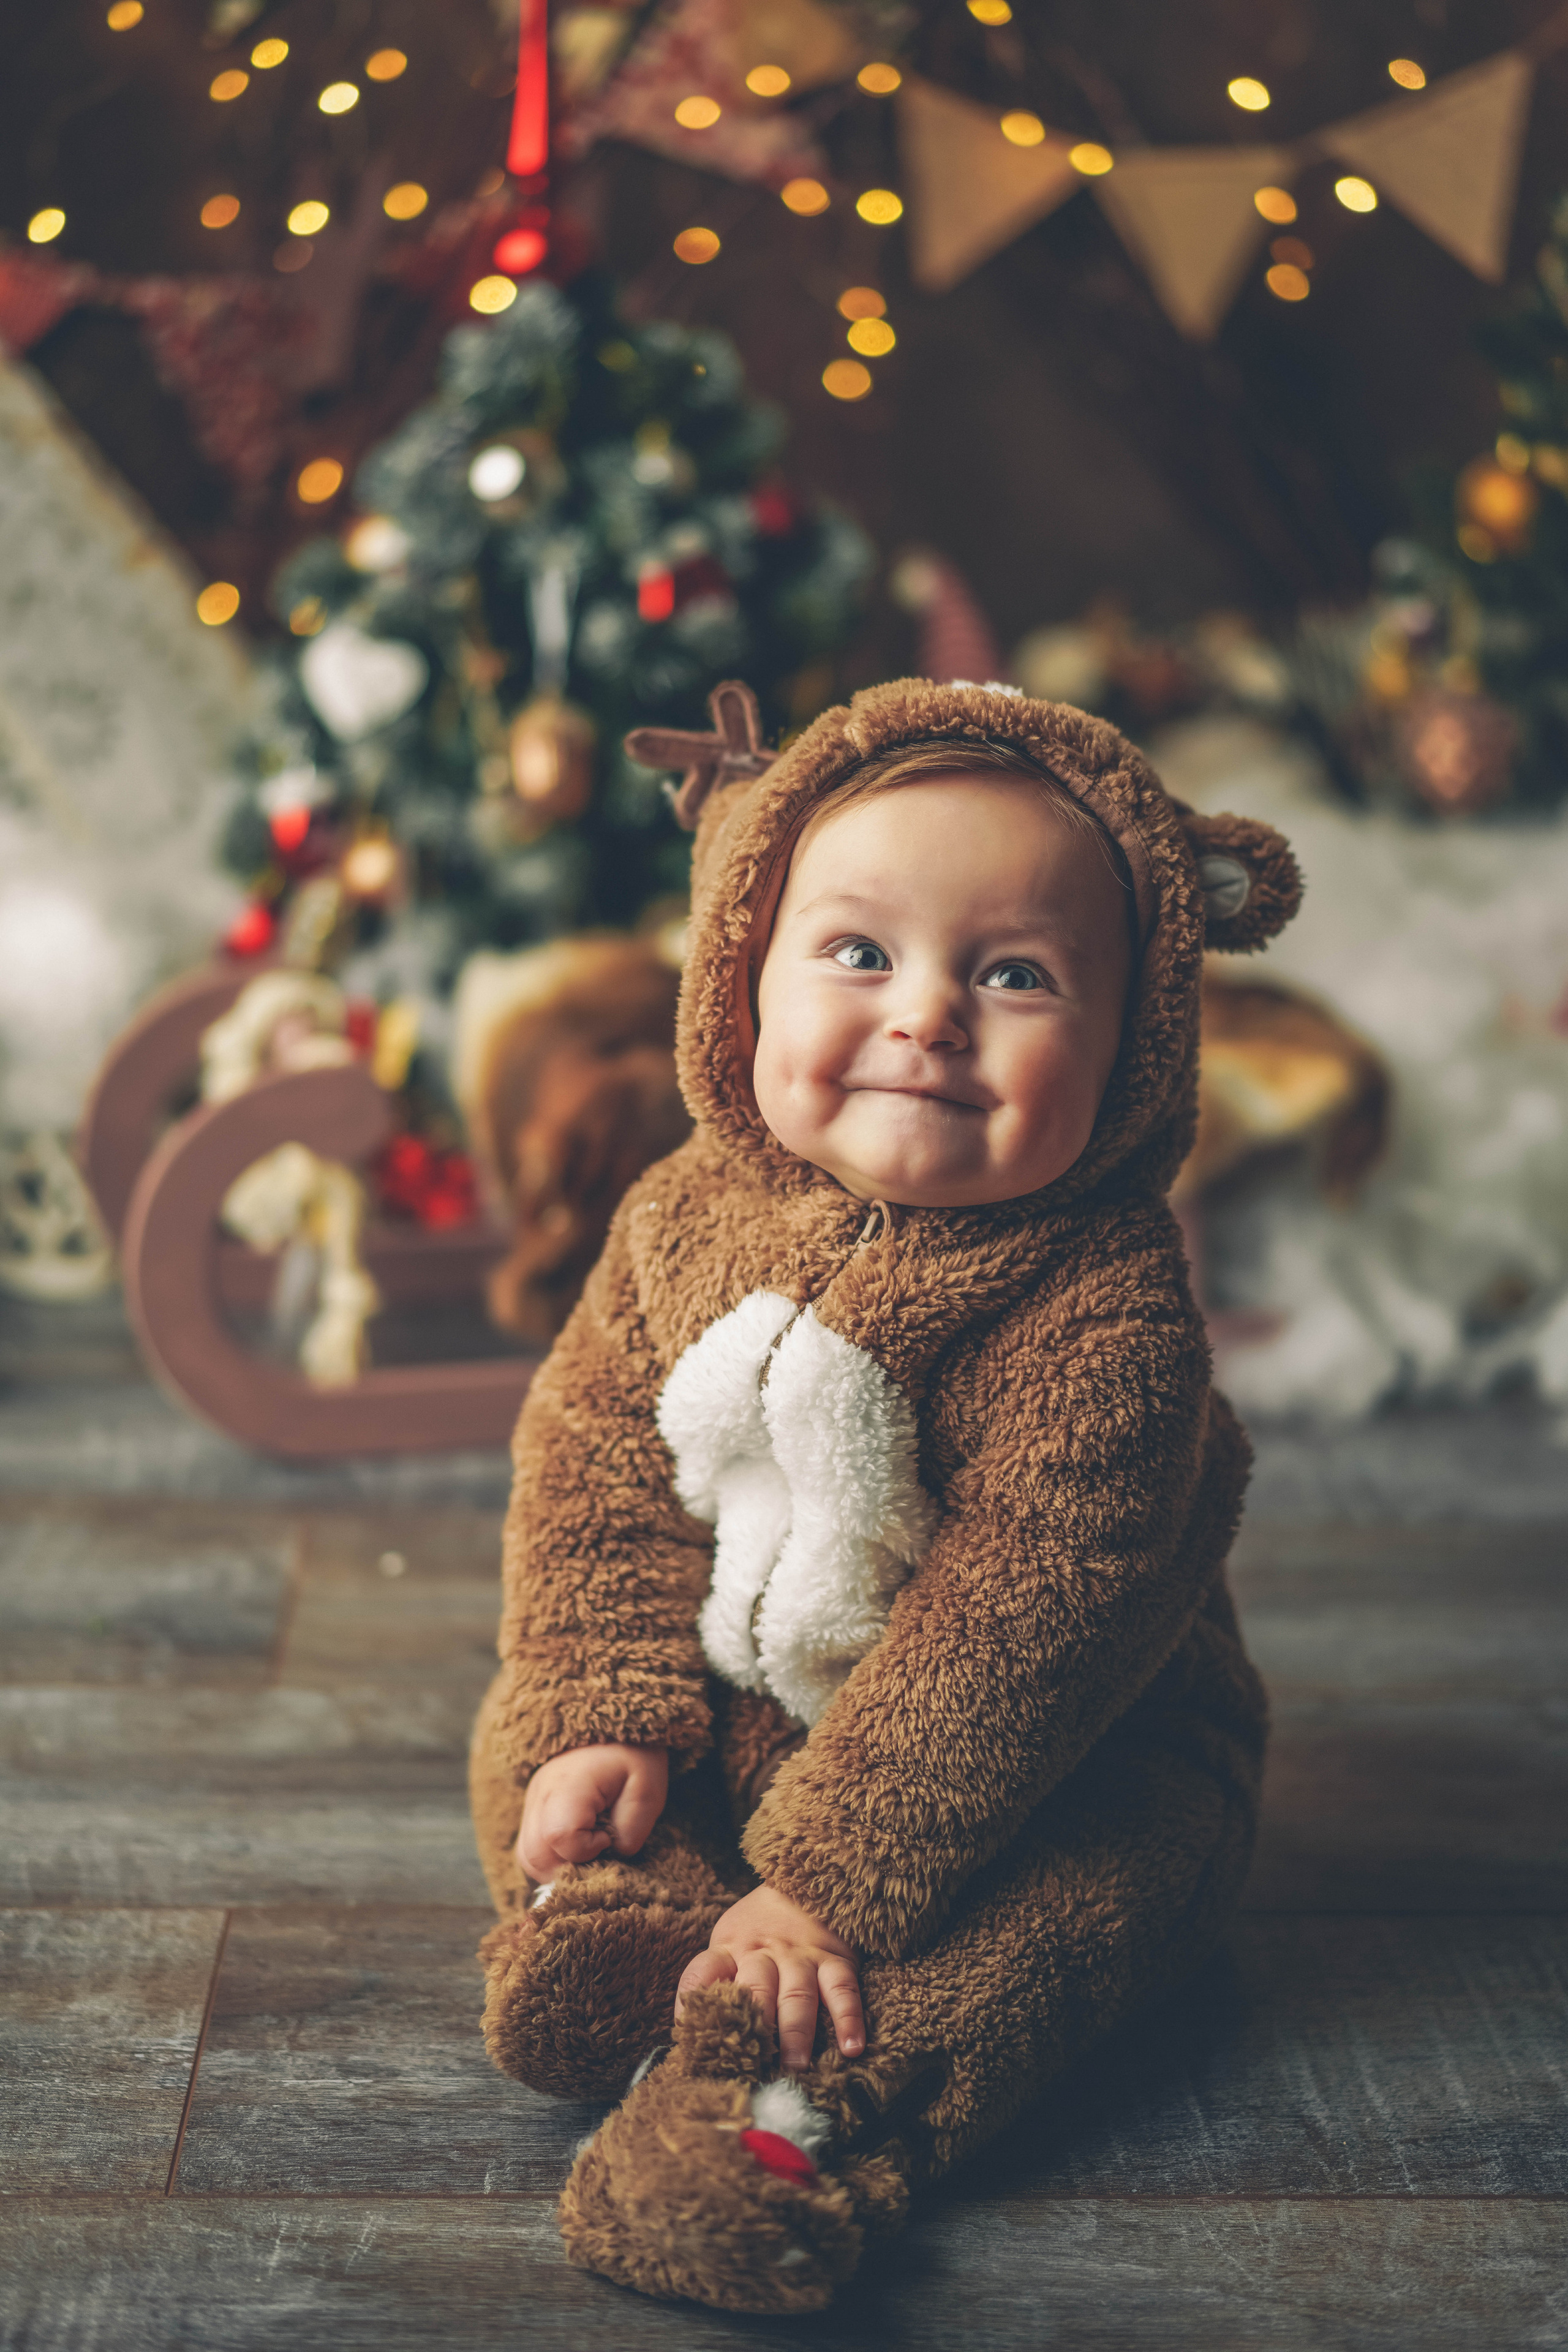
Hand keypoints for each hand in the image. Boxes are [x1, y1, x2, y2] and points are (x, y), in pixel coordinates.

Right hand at [515, 1743, 667, 1882]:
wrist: (615, 1727)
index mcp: (568, 1784)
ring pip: (528, 1857)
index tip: (609, 1836)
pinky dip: (553, 1857)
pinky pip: (532, 1848)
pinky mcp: (534, 1808)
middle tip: (599, 1850)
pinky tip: (579, 1844)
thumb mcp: (647, 1791)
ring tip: (590, 1848)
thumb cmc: (634, 1757)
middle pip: (534, 1855)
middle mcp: (540, 1794)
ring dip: (559, 1865)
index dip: (587, 1850)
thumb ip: (632, 1832)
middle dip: (569, 1868)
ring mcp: (532, 1801)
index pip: (559, 1836)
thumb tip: (610, 1858)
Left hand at [676, 1884, 863, 2071]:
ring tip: (797, 2066)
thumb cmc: (758, 1929)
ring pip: (798, 1993)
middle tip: (759, 2066)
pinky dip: (849, 2018)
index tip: (694, 2038)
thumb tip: (694, 2033)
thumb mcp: (730, 1942)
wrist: (803, 1881)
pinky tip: (852, 2048)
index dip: (693, 2002)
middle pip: (757, 1989)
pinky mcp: (835, 1958)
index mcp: (730, 1949)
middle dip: (757, 2027)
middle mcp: (764, 1952)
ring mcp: (801, 1955)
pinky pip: (843, 1988)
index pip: (703, 1972)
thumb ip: (719, 1980)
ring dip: (798, 2031)